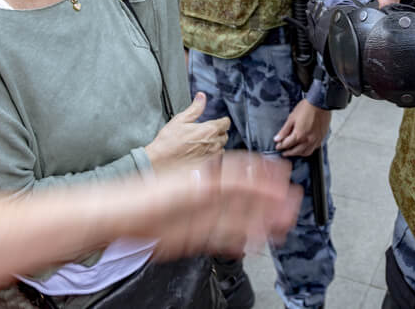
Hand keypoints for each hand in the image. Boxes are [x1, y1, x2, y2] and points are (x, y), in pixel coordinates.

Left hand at [142, 153, 301, 259]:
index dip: (264, 173)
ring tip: (282, 223)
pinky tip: (256, 240)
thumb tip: (247, 179)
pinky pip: (225, 238)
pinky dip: (242, 239)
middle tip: (291, 201)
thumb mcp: (190, 183)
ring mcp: (203, 217)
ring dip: (261, 220)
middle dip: (269, 199)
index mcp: (207, 177)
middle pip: (245, 197)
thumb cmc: (149, 193)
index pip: (243, 173)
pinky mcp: (196, 237)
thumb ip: (222, 183)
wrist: (123, 217)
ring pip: (240, 219)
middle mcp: (208, 196)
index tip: (282, 173)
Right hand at [145, 93, 230, 170]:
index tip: (220, 120)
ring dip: (218, 143)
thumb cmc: (169, 141)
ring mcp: (209, 156)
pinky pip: (216, 158)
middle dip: (221, 131)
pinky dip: (213, 153)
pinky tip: (204, 150)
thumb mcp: (180, 119)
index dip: (223, 120)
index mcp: (208, 131)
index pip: (225, 123)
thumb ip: (194, 108)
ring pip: (222, 148)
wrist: (161, 160)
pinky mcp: (205, 164)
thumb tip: (201, 97)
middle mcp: (212, 144)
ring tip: (208, 140)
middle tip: (212, 129)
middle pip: (225, 136)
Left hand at [274, 99, 330, 156]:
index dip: (280, 146)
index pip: (287, 145)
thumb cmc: (306, 108)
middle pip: (296, 151)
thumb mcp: (292, 118)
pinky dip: (307, 150)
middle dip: (288, 152)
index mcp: (299, 135)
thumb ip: (284, 130)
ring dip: (298, 153)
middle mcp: (308, 140)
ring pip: (306, 152)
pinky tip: (304, 147)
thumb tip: (277, 138)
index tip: (278, 146)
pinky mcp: (321, 138)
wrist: (320, 103)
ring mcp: (316, 140)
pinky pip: (314, 148)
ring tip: (293, 152)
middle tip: (284, 152)